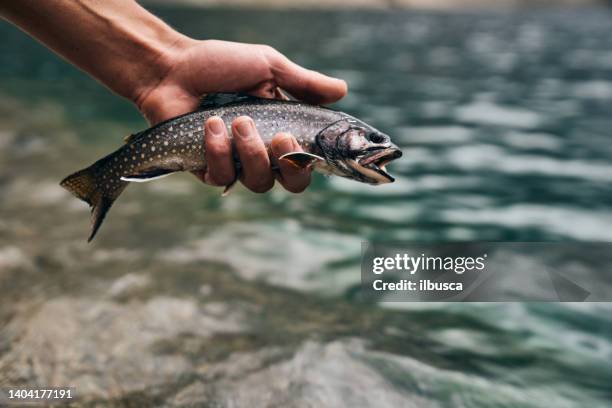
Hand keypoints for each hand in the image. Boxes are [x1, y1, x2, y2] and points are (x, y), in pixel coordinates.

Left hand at [136, 39, 346, 192]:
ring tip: (238, 121)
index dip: (314, 162)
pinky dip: (218, 152)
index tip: (311, 145)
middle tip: (279, 138)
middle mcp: (263, 153)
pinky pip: (223, 178)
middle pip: (292, 183)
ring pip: (259, 182)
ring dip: (251, 152)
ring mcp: (236, 164)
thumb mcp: (268, 67)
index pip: (309, 161)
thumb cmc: (219, 64)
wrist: (171, 68)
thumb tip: (343, 91)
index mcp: (281, 131)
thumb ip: (304, 83)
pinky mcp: (207, 170)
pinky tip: (211, 125)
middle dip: (289, 164)